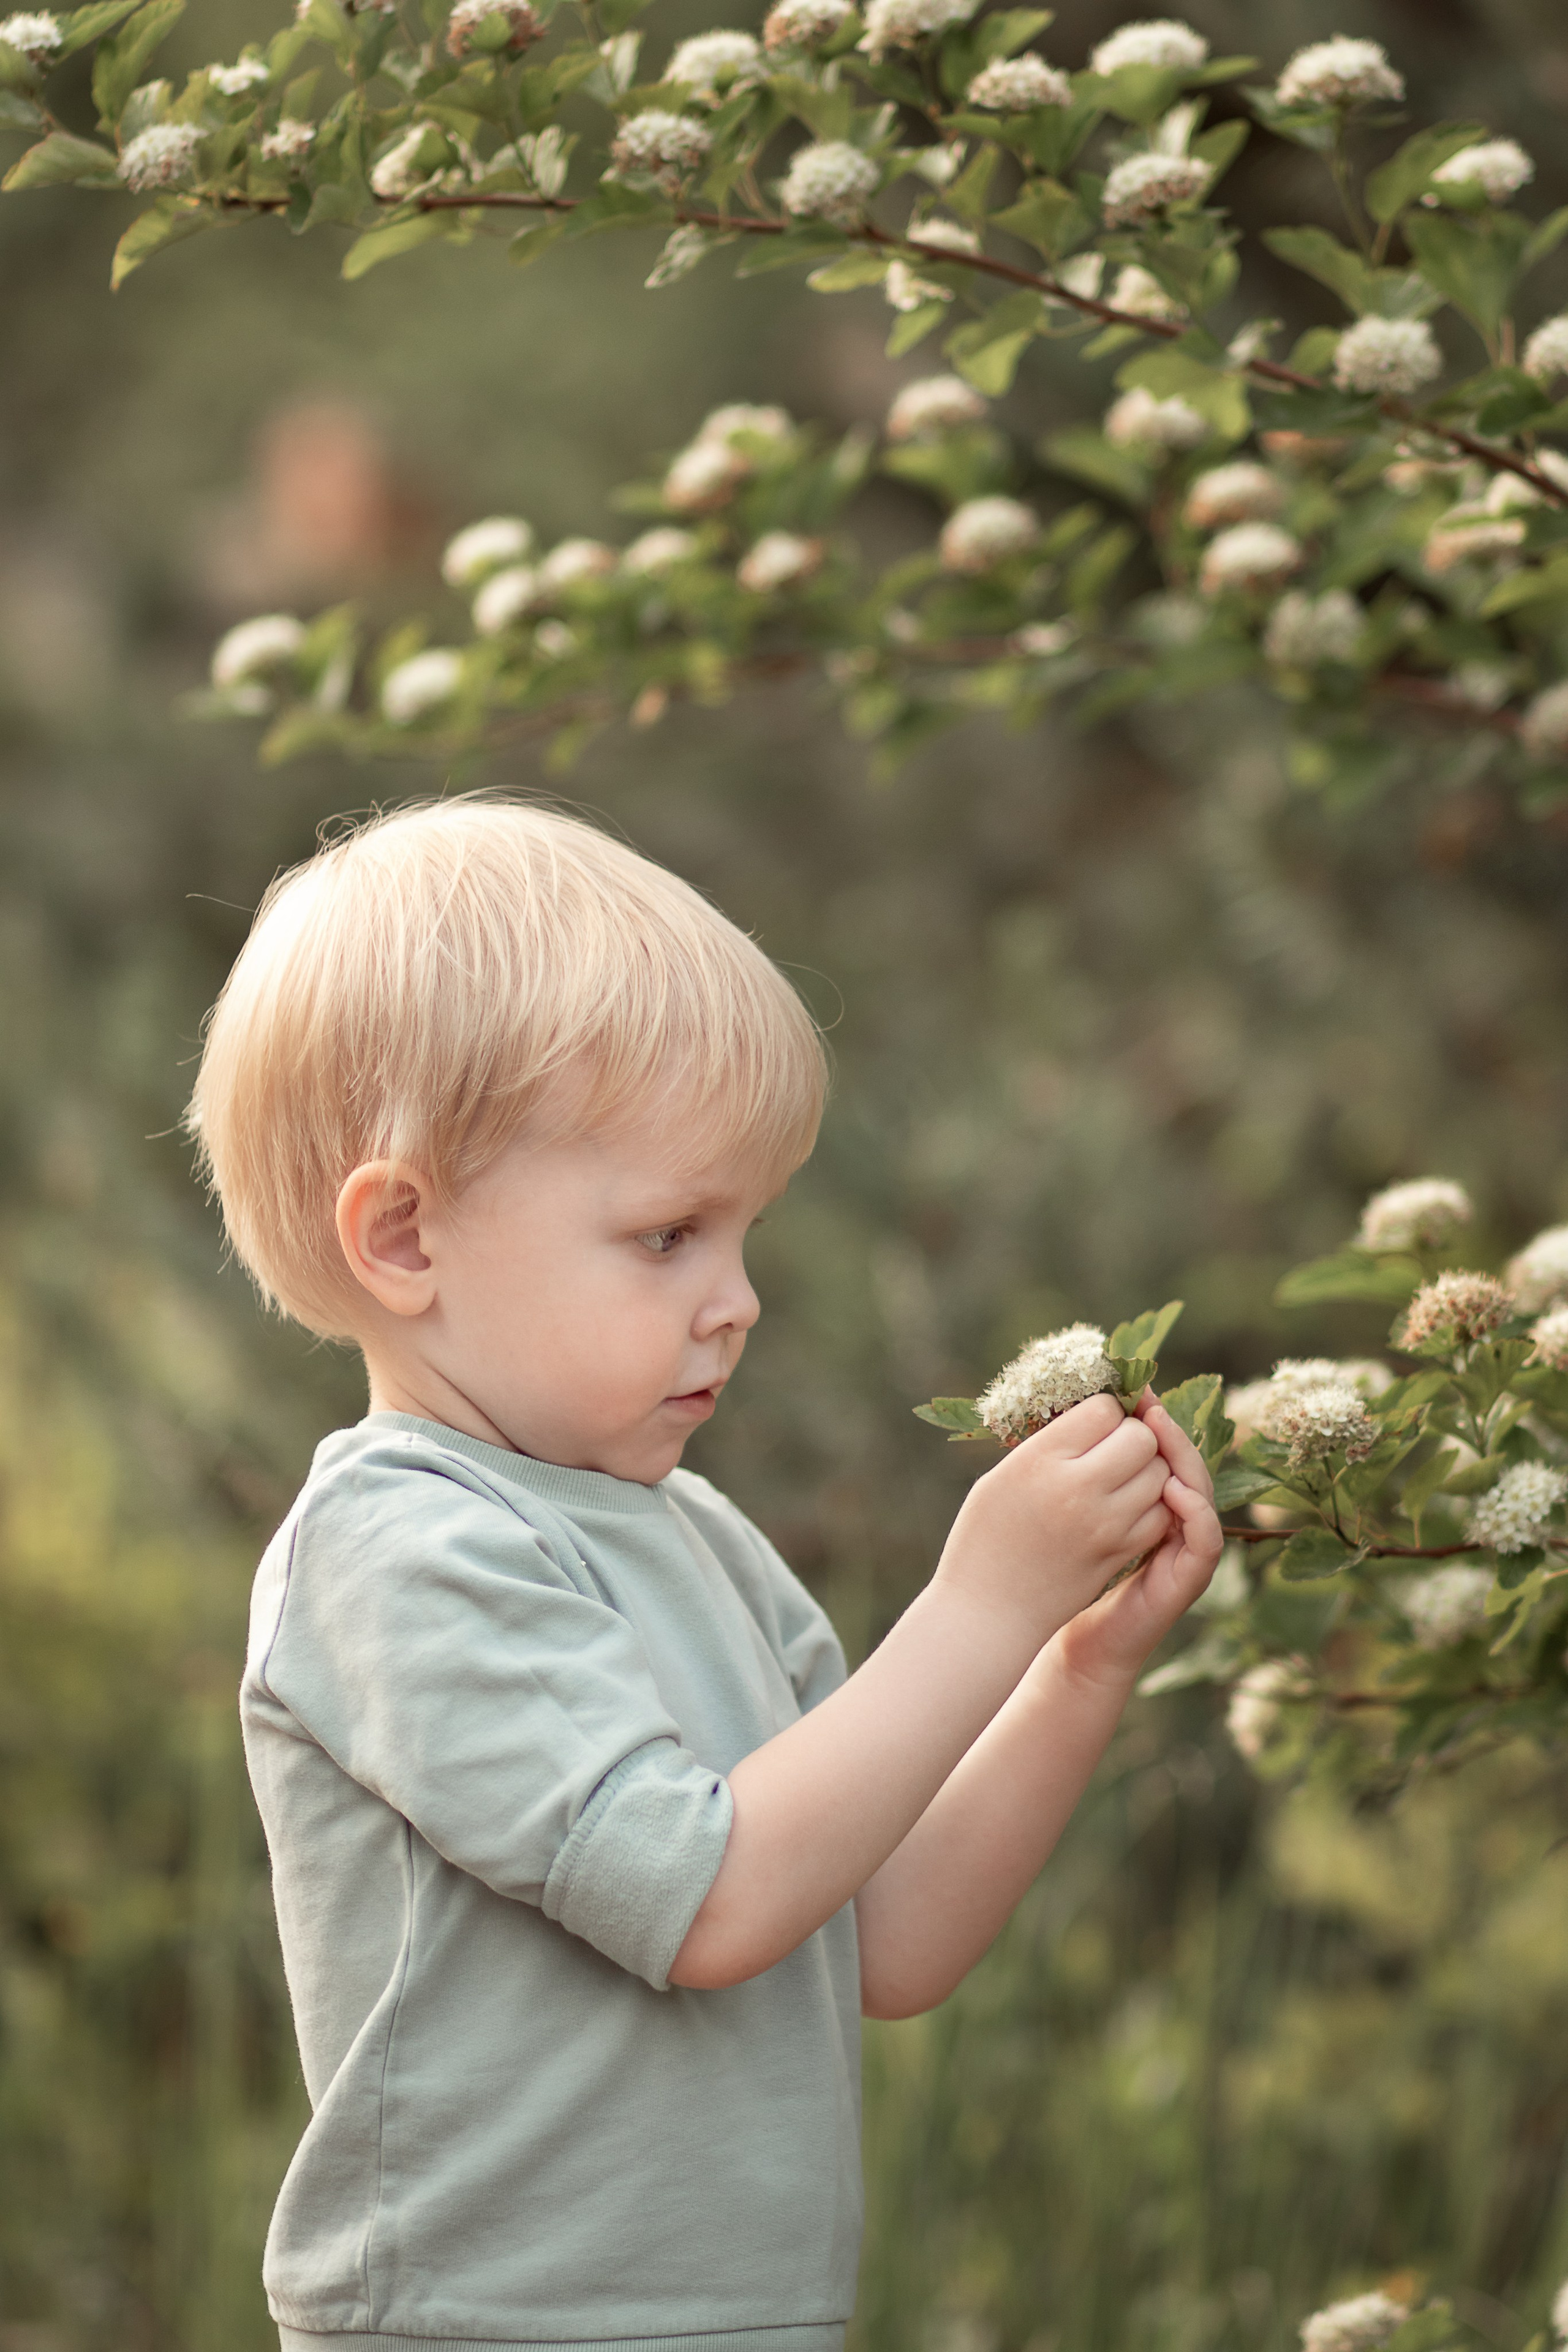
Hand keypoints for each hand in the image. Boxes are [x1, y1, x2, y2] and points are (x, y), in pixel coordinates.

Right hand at [933, 1393, 1175, 1644]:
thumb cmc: (984, 1536)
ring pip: (1159, 1474)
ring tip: (1121, 1477)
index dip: (1103, 1408)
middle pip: (1141, 1438)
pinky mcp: (1119, 1552)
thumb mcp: (1001, 1476)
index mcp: (1041, 1460)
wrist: (987, 1610)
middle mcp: (1078, 1488)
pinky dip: (1152, 1504)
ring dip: (1148, 1469)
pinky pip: (1159, 1514)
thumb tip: (1091, 1415)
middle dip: (1134, 1434)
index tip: (1091, 1419)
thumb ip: (1048, 1444)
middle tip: (1113, 1445)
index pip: (1104, 1409)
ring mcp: (1104, 1524)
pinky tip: (1128, 1506)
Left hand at [1051, 1395, 1222, 1688]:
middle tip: (1148, 1401)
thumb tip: (1056, 1413)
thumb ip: (1073, 1473)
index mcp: (1142, 1501)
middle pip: (1184, 1461)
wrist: (1066, 1639)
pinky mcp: (1188, 1579)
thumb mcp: (1064, 1511)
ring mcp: (1183, 1549)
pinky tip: (1174, 1490)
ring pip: (1201, 1492)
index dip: (1148, 1418)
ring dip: (1185, 1458)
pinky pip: (1207, 1539)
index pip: (1158, 1449)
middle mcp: (1171, 1521)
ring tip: (1160, 1429)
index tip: (1126, 1390)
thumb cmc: (1056, 1573)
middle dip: (1168, 1428)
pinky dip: (1196, 1512)